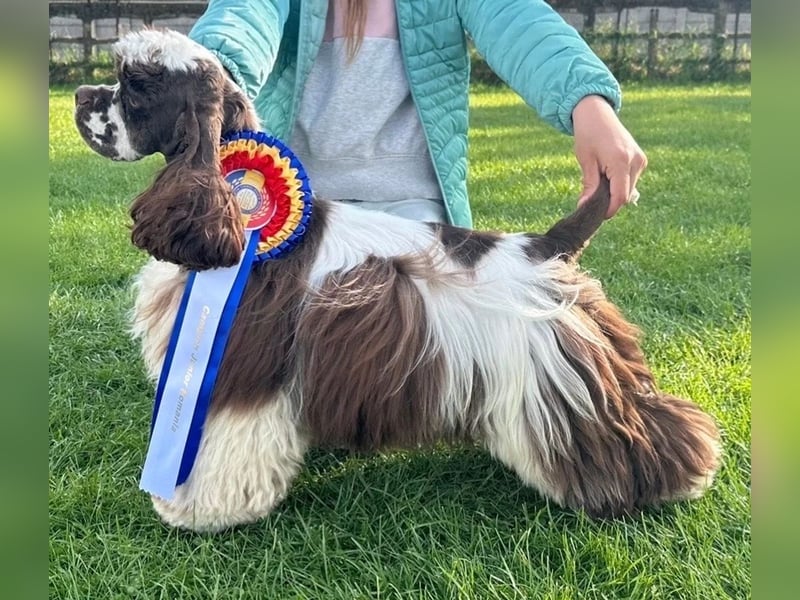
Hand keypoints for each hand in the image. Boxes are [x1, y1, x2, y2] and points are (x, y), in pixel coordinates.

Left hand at [572, 95, 646, 217]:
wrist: (597, 113)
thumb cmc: (588, 134)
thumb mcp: (585, 161)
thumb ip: (589, 185)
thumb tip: (585, 207)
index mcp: (621, 161)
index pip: (620, 197)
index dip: (609, 210)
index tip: (596, 215)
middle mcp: (636, 161)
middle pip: (626, 195)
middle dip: (609, 201)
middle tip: (590, 195)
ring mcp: (641, 159)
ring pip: (629, 189)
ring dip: (614, 192)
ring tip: (598, 178)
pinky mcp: (641, 159)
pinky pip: (631, 180)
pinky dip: (619, 183)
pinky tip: (606, 174)